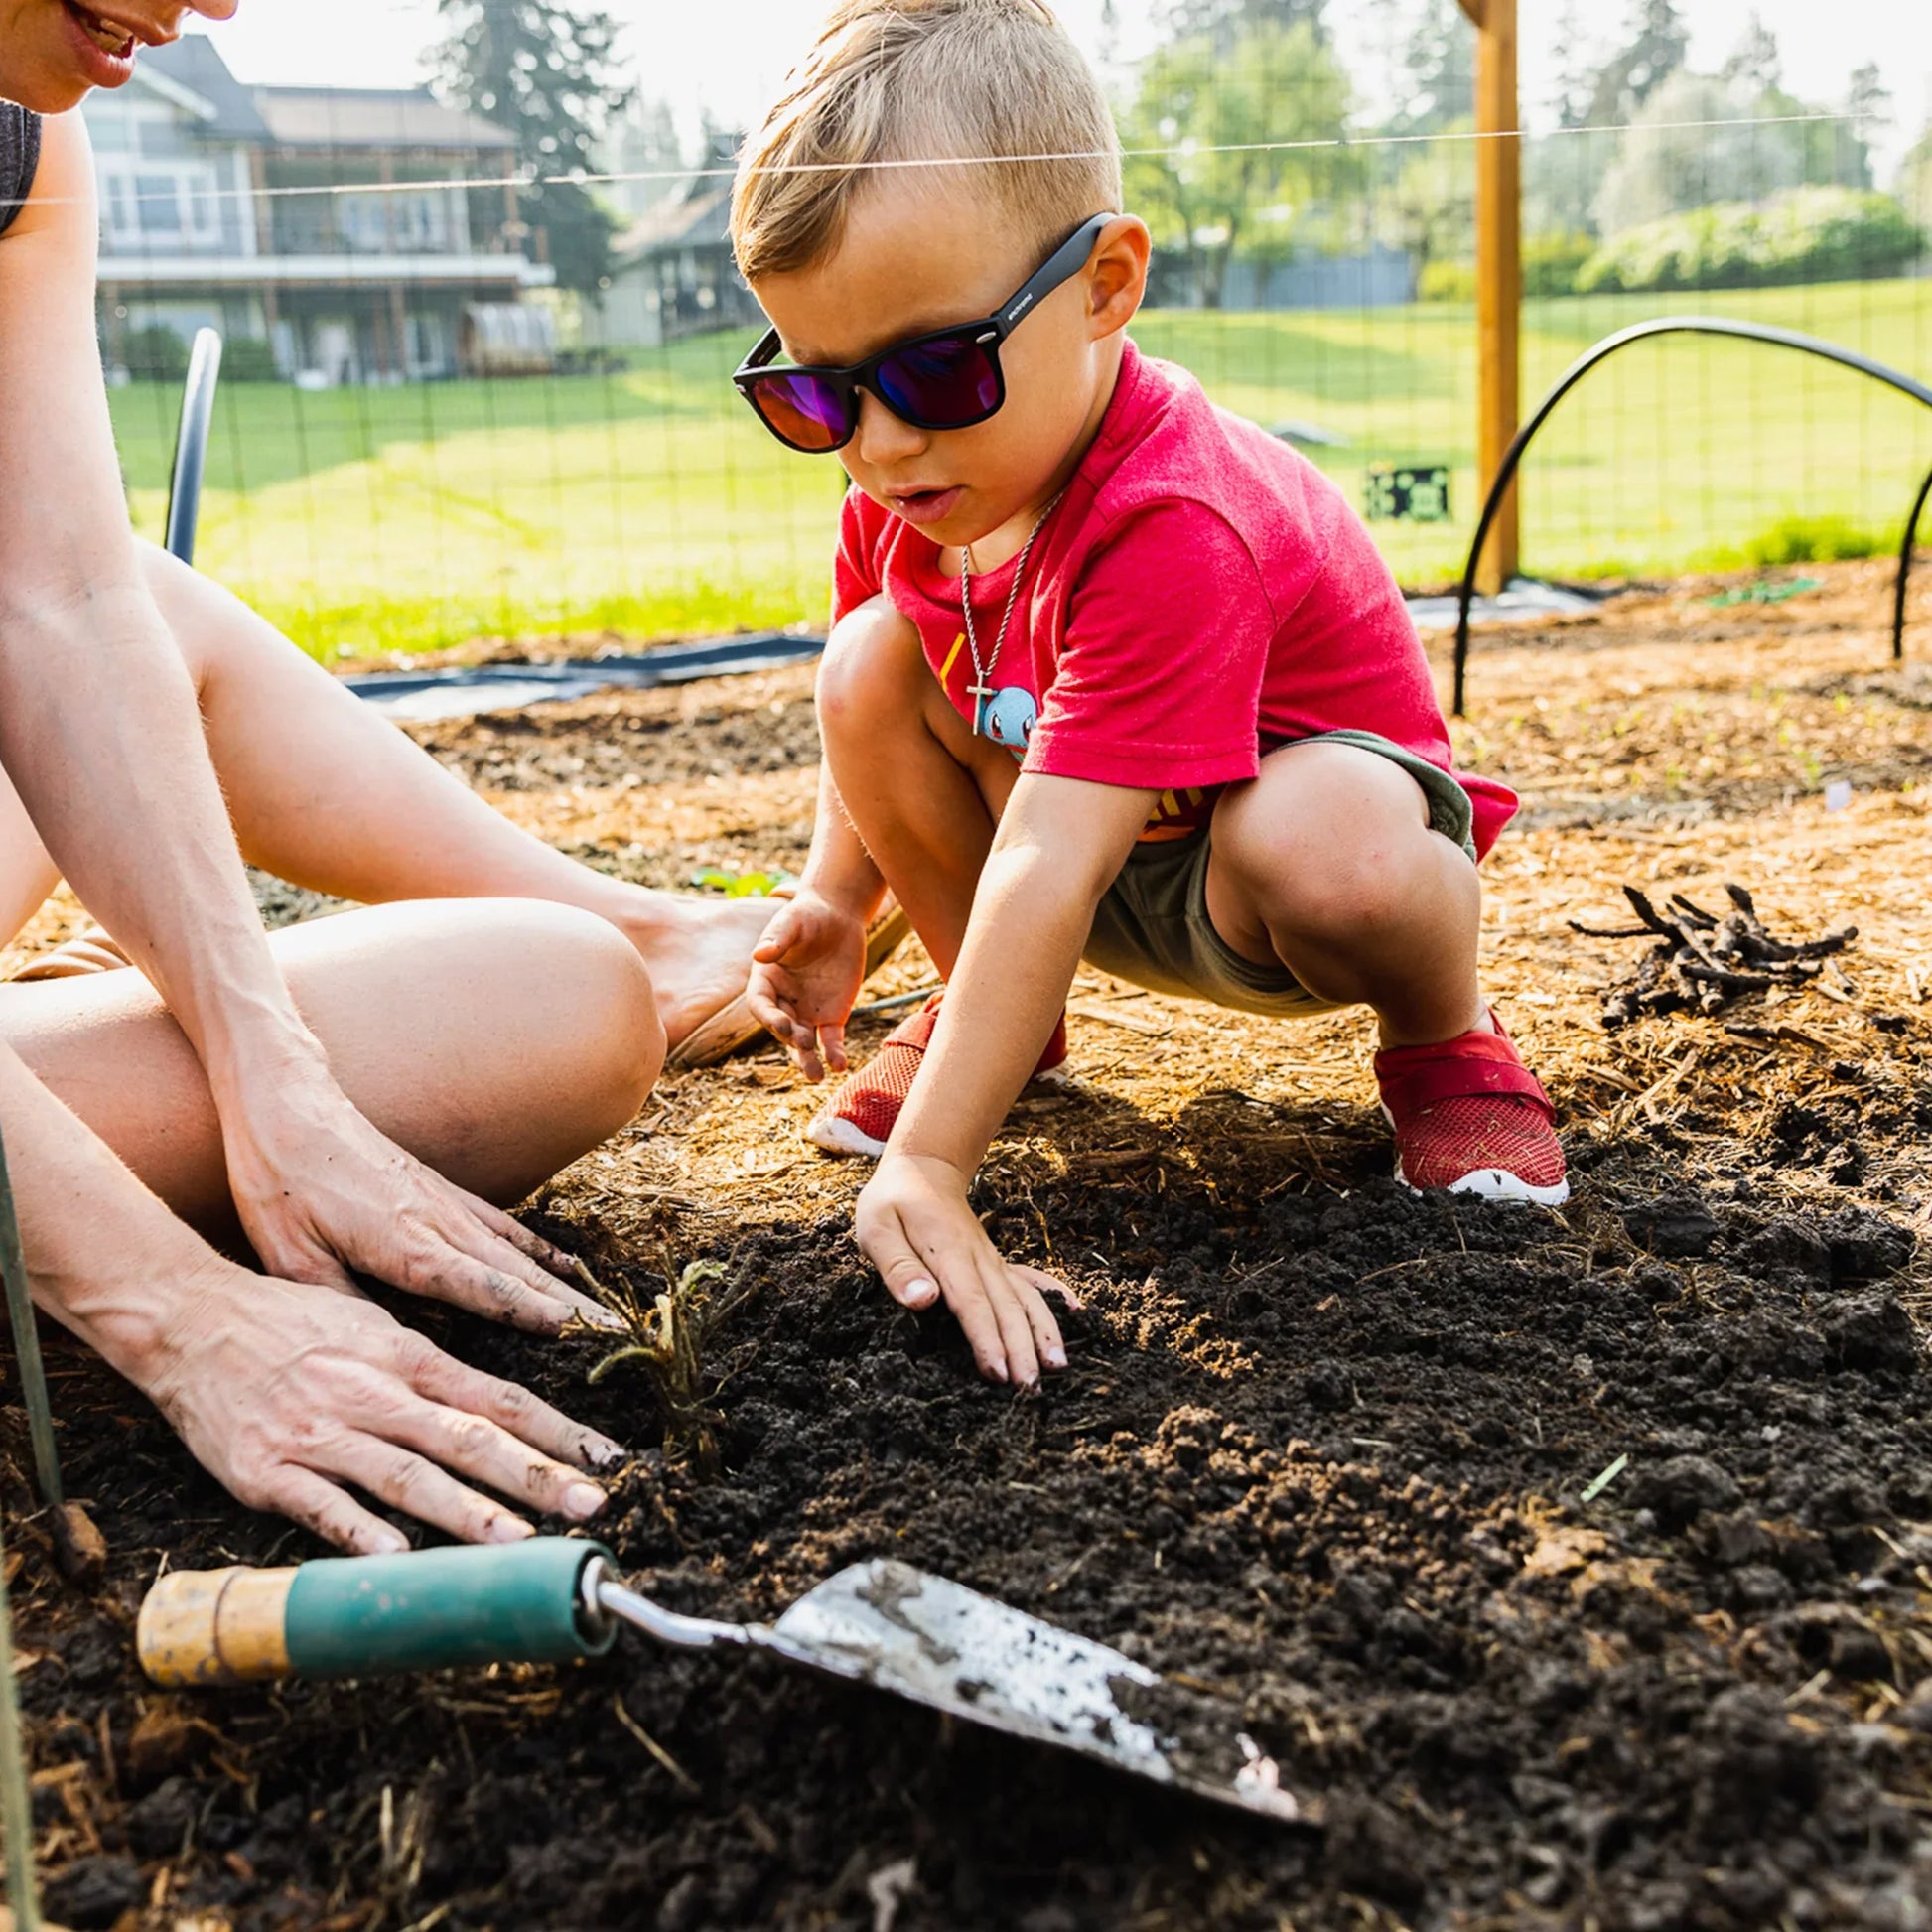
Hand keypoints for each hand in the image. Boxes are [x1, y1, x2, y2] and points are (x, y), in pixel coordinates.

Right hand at [146, 1262, 623, 1551]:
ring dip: (466, 1511)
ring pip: (405, 1475)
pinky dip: (361, 1531)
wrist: (190, 1321)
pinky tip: (399, 1556)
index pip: (496, 1397)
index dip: (556, 1429)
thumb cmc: (287, 1324)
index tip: (606, 1458)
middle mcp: (373, 1393)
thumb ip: (427, 1367)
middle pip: (467, 1438)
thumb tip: (488, 1401)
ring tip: (517, 1542)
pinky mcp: (269, 1471)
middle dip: (535, 1475)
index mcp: (404, 1356)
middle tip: (590, 1506)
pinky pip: (322, 1506)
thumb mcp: (370, 1326)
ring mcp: (322, 1434)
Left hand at [223, 1071, 617, 1335]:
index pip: (481, 1286)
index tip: (577, 1332)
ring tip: (603, 1304)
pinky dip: (538, 1245)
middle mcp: (436, 1221)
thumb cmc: (277, 1183)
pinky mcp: (438, 1188)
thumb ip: (341, 1303)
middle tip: (617, 1330)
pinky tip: (560, 1260)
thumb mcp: (288, 1256)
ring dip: (562, 1279)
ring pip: (517, 1247)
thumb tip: (379, 1348)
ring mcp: (443, 1201)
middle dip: (569, 1303)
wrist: (285, 1104)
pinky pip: (501, 1224)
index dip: (531, 1312)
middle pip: (516, 1270)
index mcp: (403, 1243)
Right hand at [744, 887, 870, 1080]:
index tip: (783, 1025)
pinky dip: (834, 1052)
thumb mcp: (791, 921)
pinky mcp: (833, 1014)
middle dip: (792, 1040)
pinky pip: (831, 1039)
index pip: (760, 1005)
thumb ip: (778, 939)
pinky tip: (839, 1065)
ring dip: (809, 1059)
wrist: (838, 917)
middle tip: (805, 1046)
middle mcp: (784, 1001)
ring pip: (805, 1042)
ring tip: (818, 1077)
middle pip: (782, 1028)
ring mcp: (807, 1011)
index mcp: (766, 980)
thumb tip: (759, 954)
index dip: (769, 1017)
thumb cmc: (808, 915)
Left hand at [855, 1152, 1076, 1386]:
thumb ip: (898, 1266)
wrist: (924, 1168)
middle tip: (1031, 1388)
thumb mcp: (877, 1229)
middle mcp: (979, 1258)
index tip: (998, 1372)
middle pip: (1005, 1307)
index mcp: (948, 1253)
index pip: (971, 1303)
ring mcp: (991, 1259)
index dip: (986, 1339)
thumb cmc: (893, 1202)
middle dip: (1021, 1349)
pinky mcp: (995, 1261)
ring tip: (1058, 1365)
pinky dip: (1053, 1294)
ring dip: (1042, 1331)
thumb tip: (923, 1300)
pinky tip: (1075, 1312)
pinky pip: (1029, 1279)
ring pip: (1024, 1297)